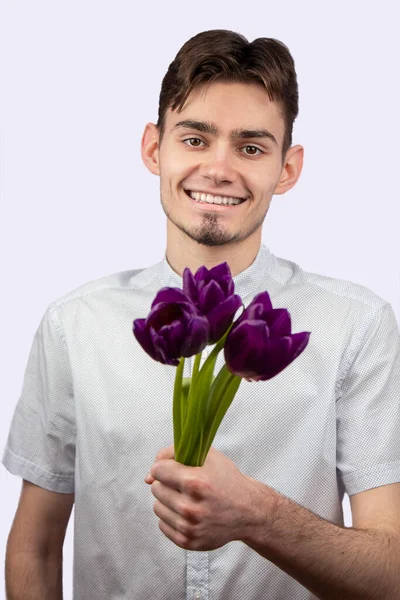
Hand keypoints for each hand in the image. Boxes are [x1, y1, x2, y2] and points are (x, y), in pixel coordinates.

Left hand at [144, 445, 273, 550]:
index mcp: (195, 482)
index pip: (158, 470)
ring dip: (168, 500)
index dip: (164, 467)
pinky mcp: (188, 542)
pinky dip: (171, 516)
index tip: (173, 469)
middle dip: (167, 483)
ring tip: (186, 498)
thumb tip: (148, 476)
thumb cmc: (226, 479)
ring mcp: (189, 527)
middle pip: (156, 488)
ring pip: (157, 506)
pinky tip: (187, 512)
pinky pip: (162, 524)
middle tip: (184, 484)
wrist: (247, 511)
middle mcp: (190, 507)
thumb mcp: (207, 456)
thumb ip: (174, 454)